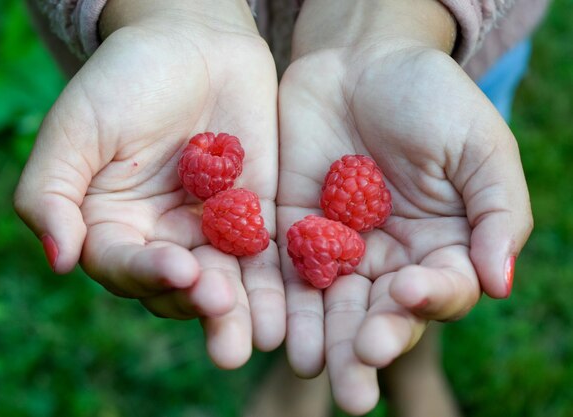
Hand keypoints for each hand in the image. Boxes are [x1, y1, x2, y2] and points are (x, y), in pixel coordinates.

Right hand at [14, 0, 283, 368]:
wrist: (194, 42)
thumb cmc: (126, 78)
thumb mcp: (76, 129)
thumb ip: (51, 194)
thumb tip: (59, 260)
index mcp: (113, 225)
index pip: (124, 266)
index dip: (148, 273)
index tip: (178, 268)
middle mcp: (162, 238)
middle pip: (179, 287)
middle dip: (201, 302)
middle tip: (222, 306)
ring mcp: (212, 231)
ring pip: (227, 281)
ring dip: (244, 310)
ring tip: (263, 335)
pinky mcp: (257, 218)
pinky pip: (268, 254)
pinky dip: (281, 278)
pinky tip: (298, 299)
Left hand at [278, 0, 531, 412]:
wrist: (361, 61)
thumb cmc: (431, 99)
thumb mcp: (479, 147)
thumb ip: (496, 213)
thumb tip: (498, 284)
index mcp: (438, 248)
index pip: (436, 291)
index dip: (425, 299)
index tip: (409, 294)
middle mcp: (385, 260)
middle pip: (377, 314)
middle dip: (364, 347)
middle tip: (353, 387)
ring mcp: (334, 248)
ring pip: (325, 304)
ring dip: (316, 338)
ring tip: (308, 366)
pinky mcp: (288, 230)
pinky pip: (279, 270)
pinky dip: (273, 298)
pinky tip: (265, 325)